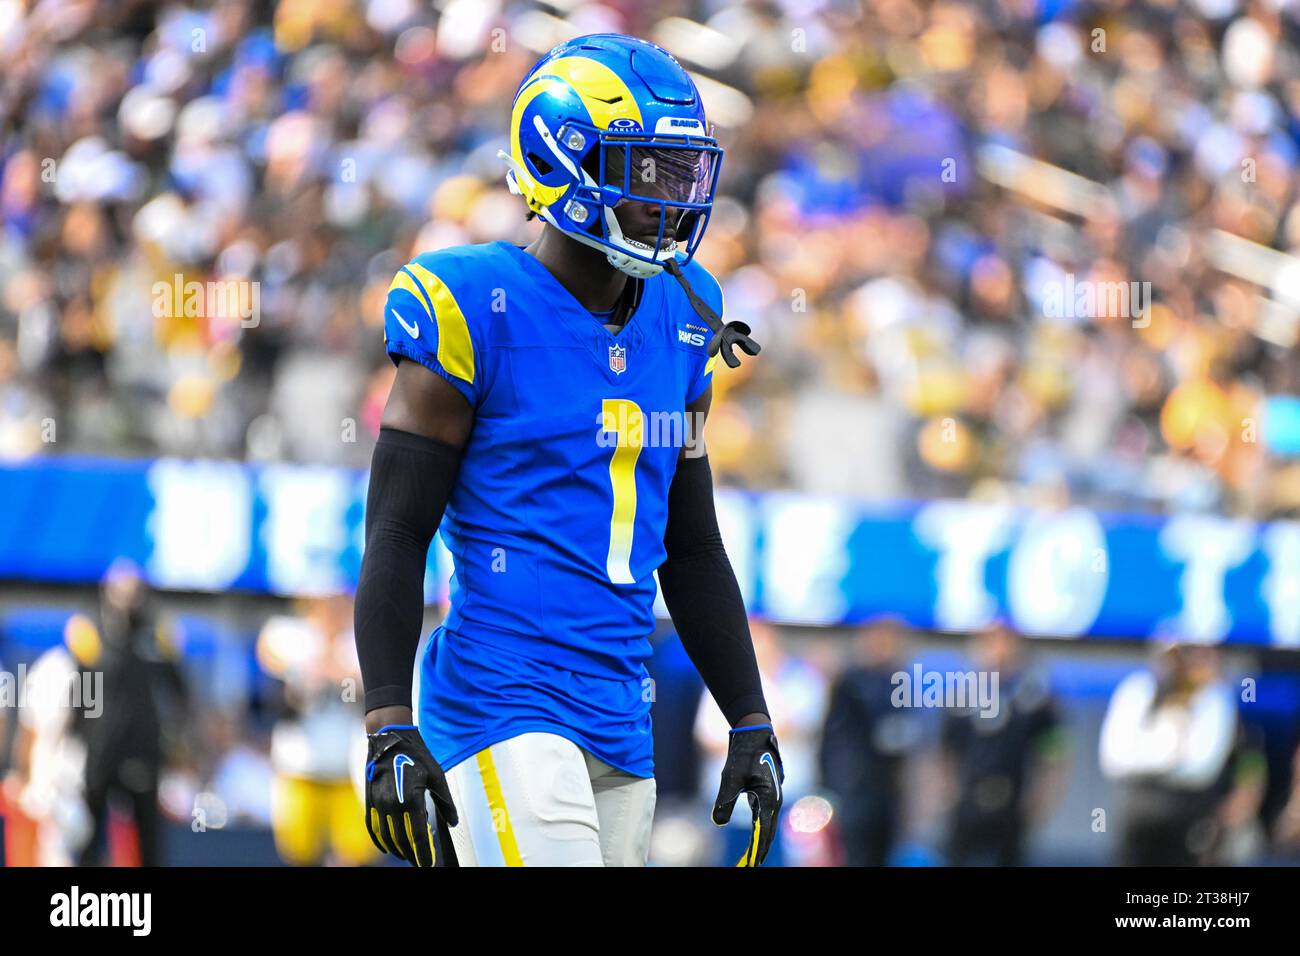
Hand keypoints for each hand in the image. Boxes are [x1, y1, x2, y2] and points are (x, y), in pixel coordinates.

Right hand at [364, 724, 457, 866]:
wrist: (390, 739)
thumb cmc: (417, 756)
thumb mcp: (437, 776)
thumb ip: (445, 802)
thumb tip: (453, 822)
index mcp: (411, 800)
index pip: (418, 836)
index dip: (423, 853)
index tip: (428, 864)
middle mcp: (392, 805)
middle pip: (402, 840)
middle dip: (412, 855)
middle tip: (420, 862)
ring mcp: (379, 804)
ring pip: (388, 837)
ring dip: (398, 849)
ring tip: (407, 856)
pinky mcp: (370, 801)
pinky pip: (373, 828)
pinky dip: (380, 841)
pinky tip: (387, 848)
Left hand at [712, 723, 783, 865]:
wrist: (754, 732)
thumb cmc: (744, 754)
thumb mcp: (730, 778)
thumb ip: (725, 802)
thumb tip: (718, 823)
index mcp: (769, 799)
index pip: (764, 832)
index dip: (758, 850)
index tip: (752, 864)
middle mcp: (774, 799)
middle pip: (767, 831)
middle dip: (759, 849)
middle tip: (750, 864)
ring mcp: (772, 795)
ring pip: (766, 822)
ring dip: (760, 839)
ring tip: (752, 855)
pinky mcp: (767, 790)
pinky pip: (764, 813)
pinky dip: (759, 825)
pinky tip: (755, 832)